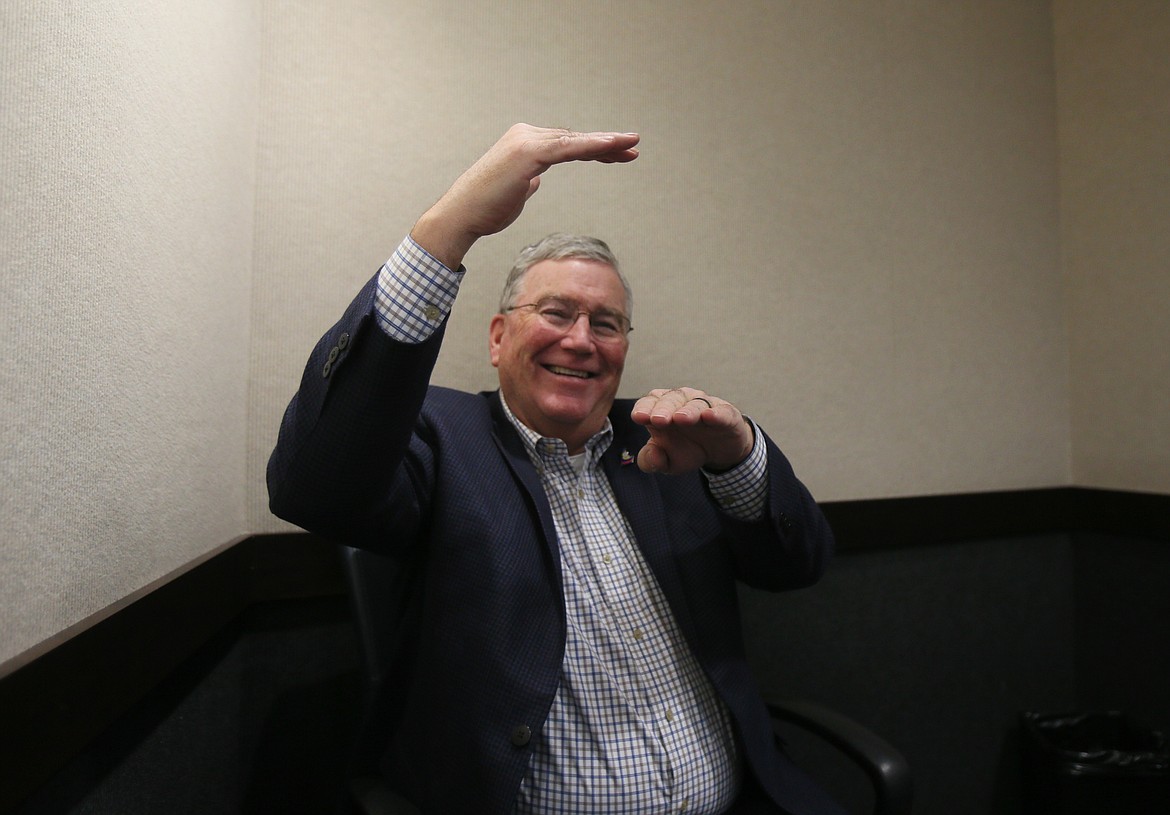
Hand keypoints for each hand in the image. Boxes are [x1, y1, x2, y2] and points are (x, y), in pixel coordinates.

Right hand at [410, 124, 639, 268]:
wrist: (461, 217)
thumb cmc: (485, 210)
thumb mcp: (514, 191)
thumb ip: (527, 181)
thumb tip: (535, 181)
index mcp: (523, 143)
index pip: (566, 144)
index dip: (593, 149)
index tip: (617, 156)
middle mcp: (525, 135)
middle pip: (574, 138)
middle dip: (605, 145)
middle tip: (633, 148)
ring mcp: (526, 141)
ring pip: (575, 140)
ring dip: (606, 143)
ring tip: (631, 144)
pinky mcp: (529, 151)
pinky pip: (569, 147)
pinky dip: (592, 147)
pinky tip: (612, 148)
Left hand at [630, 388, 754, 474]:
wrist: (719, 452)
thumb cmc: (687, 450)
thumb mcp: (666, 462)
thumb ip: (651, 461)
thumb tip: (652, 453)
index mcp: (661, 411)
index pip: (649, 403)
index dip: (644, 408)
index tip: (638, 417)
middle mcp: (681, 403)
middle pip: (670, 400)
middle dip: (663, 409)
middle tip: (658, 420)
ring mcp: (705, 406)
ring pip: (695, 403)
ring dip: (687, 410)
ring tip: (681, 419)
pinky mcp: (726, 414)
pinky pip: (721, 411)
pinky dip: (716, 413)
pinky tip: (709, 416)